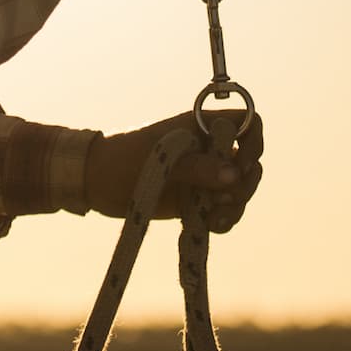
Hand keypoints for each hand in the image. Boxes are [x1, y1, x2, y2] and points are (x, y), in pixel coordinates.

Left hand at [85, 110, 263, 231]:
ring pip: (239, 189)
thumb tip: (235, 175)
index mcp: (201, 126)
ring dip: (236, 206)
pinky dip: (224, 221)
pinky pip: (224, 211)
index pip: (246, 123)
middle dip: (245, 183)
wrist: (97, 182)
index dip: (253, 141)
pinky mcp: (197, 200)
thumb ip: (198, 167)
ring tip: (214, 220)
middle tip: (223, 200)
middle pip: (249, 161)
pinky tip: (209, 227)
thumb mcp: (161, 161)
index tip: (241, 165)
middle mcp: (208, 148)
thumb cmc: (124, 159)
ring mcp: (204, 175)